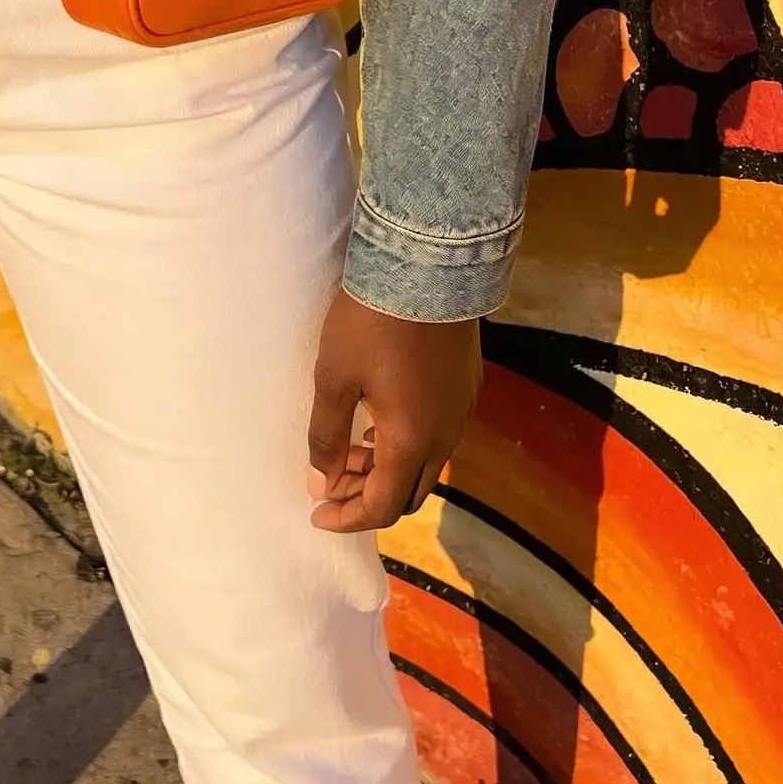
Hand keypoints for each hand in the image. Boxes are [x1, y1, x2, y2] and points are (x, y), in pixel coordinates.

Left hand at [307, 288, 481, 532]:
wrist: (428, 266)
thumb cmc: (371, 323)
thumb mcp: (333, 378)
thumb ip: (326, 436)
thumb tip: (320, 480)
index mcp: (411, 443)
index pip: (381, 506)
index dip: (346, 517)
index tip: (316, 512)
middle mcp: (445, 436)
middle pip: (409, 494)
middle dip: (367, 497)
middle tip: (330, 481)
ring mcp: (461, 410)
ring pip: (427, 465)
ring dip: (388, 469)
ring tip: (349, 449)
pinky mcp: (467, 385)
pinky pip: (439, 435)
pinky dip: (407, 444)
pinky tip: (379, 420)